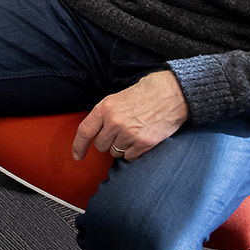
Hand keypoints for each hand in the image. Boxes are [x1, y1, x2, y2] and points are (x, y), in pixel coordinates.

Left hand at [72, 69, 188, 163]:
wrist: (172, 93)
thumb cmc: (146, 93)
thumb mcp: (118, 97)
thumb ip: (106, 114)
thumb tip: (98, 131)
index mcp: (105, 107)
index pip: (85, 131)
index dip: (78, 146)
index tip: (77, 156)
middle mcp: (114, 121)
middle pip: (100, 145)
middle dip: (107, 143)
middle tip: (119, 134)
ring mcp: (129, 133)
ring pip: (115, 152)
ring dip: (121, 148)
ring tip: (133, 134)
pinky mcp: (144, 143)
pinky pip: (130, 157)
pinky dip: (133, 153)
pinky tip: (141, 140)